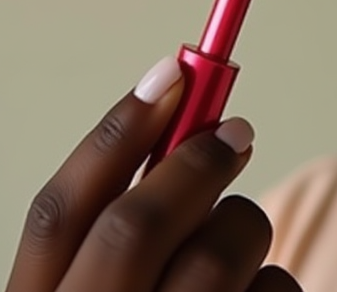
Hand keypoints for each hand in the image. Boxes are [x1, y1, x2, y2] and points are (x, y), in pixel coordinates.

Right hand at [5, 56, 300, 291]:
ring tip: (242, 245)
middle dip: (196, 163)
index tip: (172, 67)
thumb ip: (121, 238)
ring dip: (246, 228)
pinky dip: (279, 284)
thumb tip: (190, 130)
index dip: (117, 131)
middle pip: (135, 227)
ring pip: (222, 253)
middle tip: (238, 131)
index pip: (58, 214)